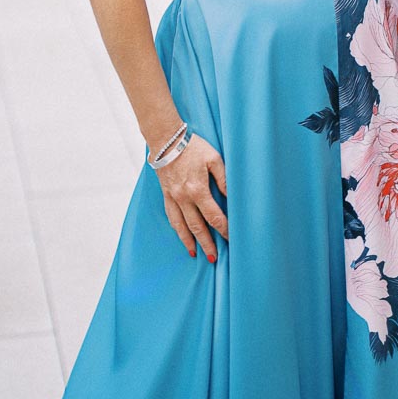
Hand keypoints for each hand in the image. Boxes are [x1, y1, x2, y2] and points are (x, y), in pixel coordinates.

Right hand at [154, 131, 227, 260]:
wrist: (166, 140)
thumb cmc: (193, 147)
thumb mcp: (214, 158)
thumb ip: (224, 178)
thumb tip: (232, 196)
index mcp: (198, 189)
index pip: (213, 216)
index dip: (223, 229)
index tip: (230, 238)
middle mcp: (184, 198)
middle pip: (197, 226)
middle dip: (207, 243)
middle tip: (214, 258)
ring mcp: (173, 198)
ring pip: (182, 225)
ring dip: (189, 241)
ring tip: (196, 254)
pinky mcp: (166, 195)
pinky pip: (171, 216)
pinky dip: (177, 229)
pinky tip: (182, 235)